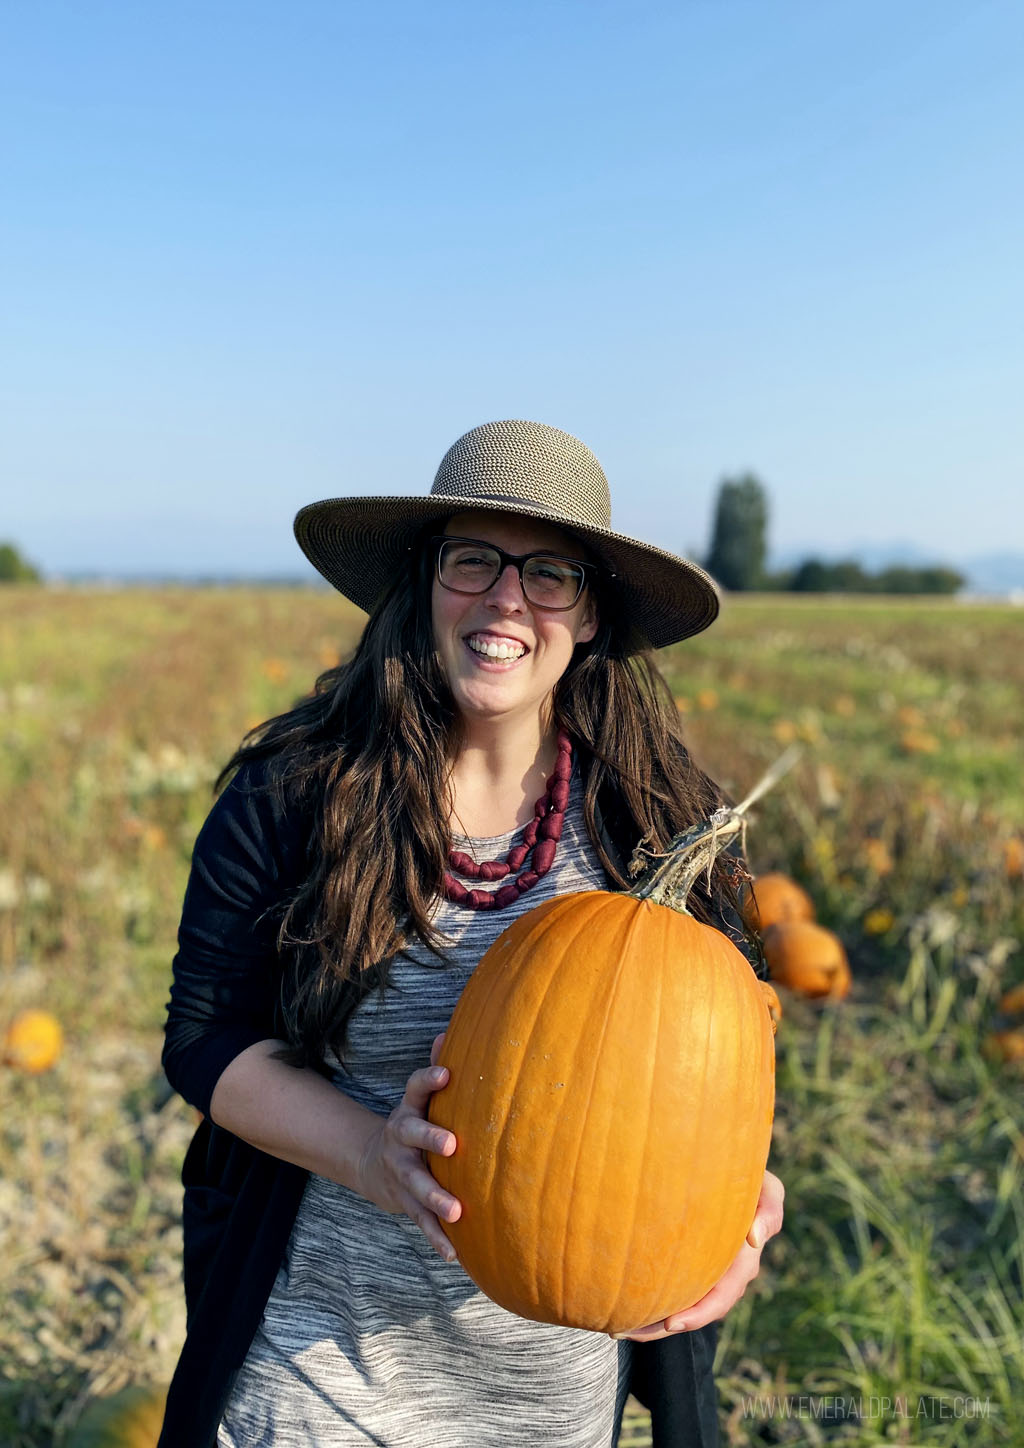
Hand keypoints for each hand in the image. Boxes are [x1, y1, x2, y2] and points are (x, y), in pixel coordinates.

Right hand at [356, 1033, 461, 1261]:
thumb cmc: (414, 1124)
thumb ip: (433, 1069)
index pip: (416, 1089)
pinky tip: (454, 1253)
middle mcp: (402, 1140)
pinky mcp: (407, 1203)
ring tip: (456, 1210)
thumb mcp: (418, 1099)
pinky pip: (421, 1221)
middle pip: (414, 1136)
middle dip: (431, 1139)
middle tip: (452, 1145)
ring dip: (436, 1197)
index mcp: (409, 1111)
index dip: (428, 1079)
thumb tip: (449, 1031)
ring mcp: (402, 1173)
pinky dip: (437, 1238)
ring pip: (417, 1184)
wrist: (376, 1165)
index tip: (446, 1073)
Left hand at [615, 1169, 784, 1341]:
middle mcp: (726, 1276)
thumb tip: (755, 1239)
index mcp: (744, 1263)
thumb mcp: (768, 1190)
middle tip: (626, 1332)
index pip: (721, 1297)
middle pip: (691, 1312)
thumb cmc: (752, 1180)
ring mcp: (709, 1274)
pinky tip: (624, 1307)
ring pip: (680, 1306)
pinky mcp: (693, 1266)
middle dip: (662, 1327)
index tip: (670, 1323)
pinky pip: (674, 1289)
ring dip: (651, 1322)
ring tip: (616, 1329)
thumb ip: (769, 1210)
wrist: (735, 1175)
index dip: (698, 1314)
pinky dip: (652, 1302)